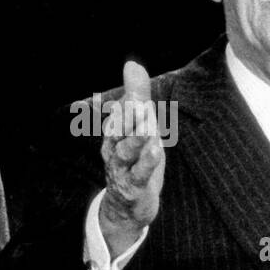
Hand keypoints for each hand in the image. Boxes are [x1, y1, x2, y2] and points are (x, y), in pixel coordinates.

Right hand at [98, 60, 164, 255]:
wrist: (127, 206)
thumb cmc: (135, 160)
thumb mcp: (140, 126)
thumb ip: (137, 97)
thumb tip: (132, 64)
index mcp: (115, 133)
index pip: (120, 113)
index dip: (129, 99)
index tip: (135, 83)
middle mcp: (114, 149)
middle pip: (119, 129)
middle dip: (129, 115)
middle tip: (139, 101)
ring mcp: (122, 169)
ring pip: (126, 150)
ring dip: (136, 137)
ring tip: (146, 123)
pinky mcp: (134, 186)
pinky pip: (139, 173)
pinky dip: (146, 161)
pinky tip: (155, 149)